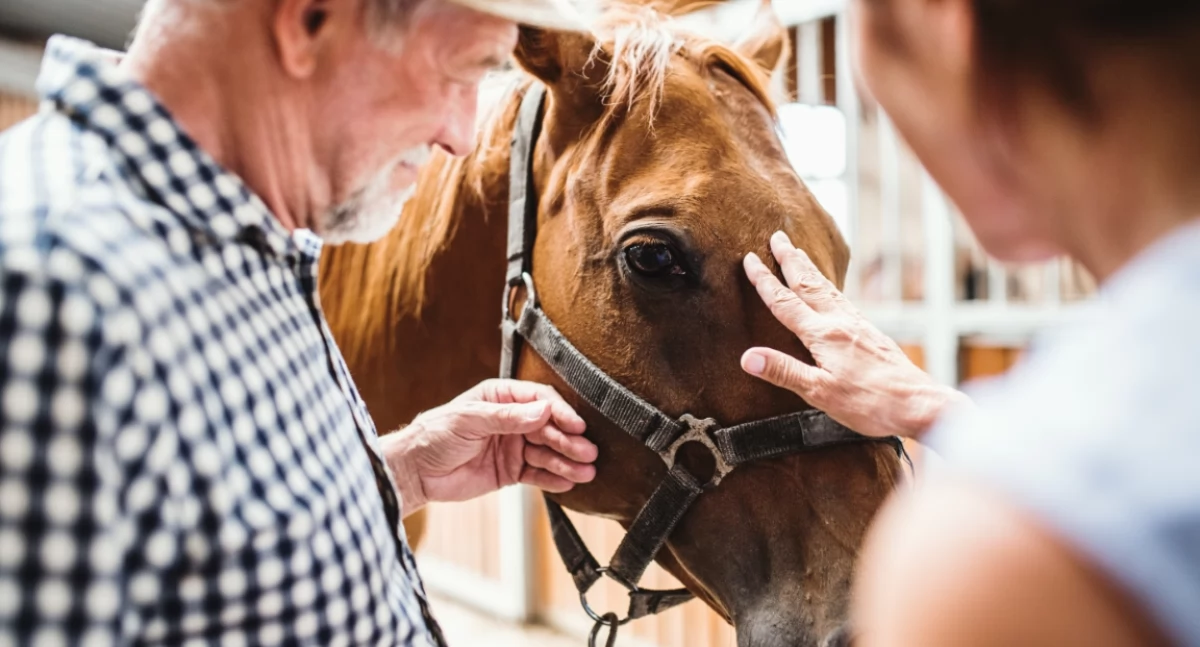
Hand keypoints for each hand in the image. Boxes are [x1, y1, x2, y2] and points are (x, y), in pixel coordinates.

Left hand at [382, 379, 596, 513]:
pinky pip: (537, 474)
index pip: (539, 400)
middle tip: (588, 452)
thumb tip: (543, 410)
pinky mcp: (511, 471)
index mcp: (501, 398)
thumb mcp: (469, 420)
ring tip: (587, 472)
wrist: (415, 472)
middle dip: (569, 440)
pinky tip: (570, 483)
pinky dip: (553, 479)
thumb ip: (507, 417)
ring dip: (567, 462)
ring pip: (547, 453)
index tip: (576, 425)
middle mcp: (512, 420)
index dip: (560, 412)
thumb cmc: (436, 434)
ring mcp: (513, 446)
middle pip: (549, 428)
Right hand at [740, 232, 967, 438]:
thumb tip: (747, 357)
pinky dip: (828, 285)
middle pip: (808, 284)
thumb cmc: (870, 403)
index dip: (765, 281)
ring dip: (809, 268)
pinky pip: (842, 299)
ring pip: (826, 288)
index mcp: (823, 335)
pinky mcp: (869, 332)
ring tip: (798, 252)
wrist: (917, 403)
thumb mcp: (820, 392)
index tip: (749, 259)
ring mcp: (857, 325)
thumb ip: (783, 371)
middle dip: (789, 259)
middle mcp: (840, 323)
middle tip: (776, 236)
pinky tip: (829, 289)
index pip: (785, 303)